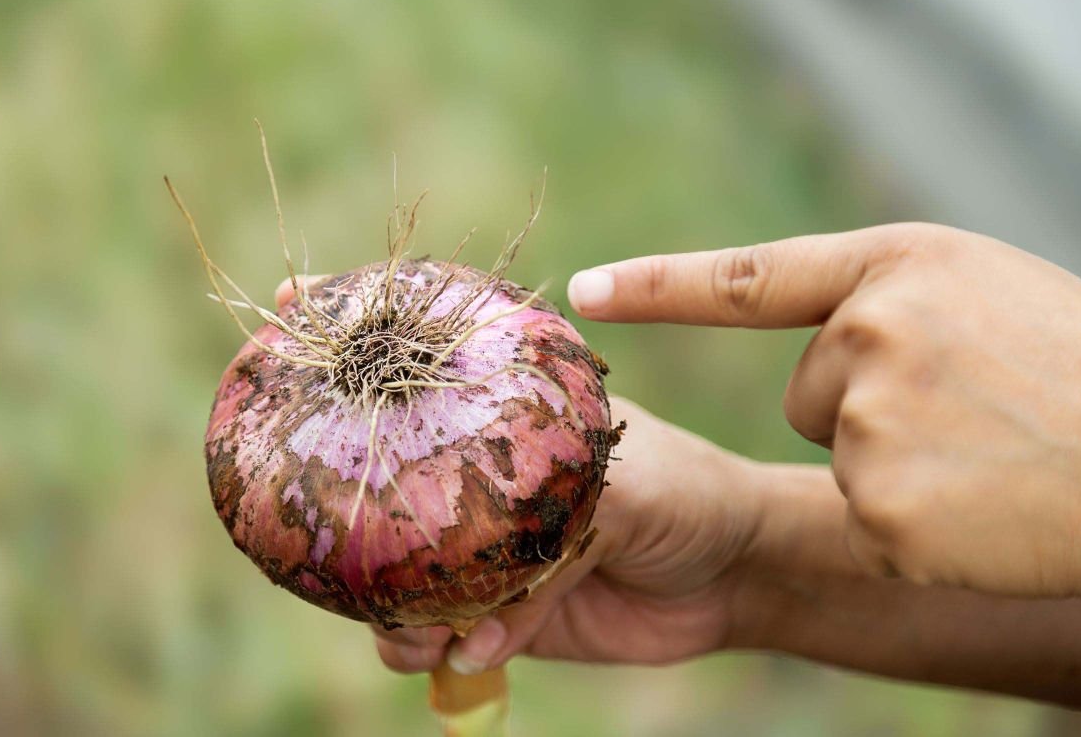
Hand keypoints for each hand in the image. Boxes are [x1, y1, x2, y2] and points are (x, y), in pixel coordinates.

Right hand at [371, 396, 763, 674]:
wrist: (739, 570)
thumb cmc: (689, 492)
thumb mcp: (626, 485)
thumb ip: (552, 534)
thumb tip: (480, 618)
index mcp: (505, 426)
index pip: (420, 430)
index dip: (373, 455)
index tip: (342, 482)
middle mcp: (488, 489)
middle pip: (401, 518)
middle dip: (375, 555)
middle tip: (370, 587)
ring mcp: (495, 555)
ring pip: (417, 588)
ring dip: (403, 617)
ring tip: (416, 635)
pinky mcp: (513, 618)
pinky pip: (458, 640)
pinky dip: (446, 654)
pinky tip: (460, 654)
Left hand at [568, 223, 1080, 598]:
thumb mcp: (986, 294)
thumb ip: (892, 299)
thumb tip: (827, 334)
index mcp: (898, 265)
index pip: (749, 276)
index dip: (659, 283)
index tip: (586, 290)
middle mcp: (871, 331)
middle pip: (808, 390)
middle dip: (869, 408)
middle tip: (969, 412)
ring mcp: (871, 419)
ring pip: (837, 451)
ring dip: (897, 464)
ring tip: (985, 454)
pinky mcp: (877, 507)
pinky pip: (862, 516)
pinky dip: (913, 524)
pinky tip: (976, 507)